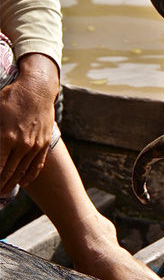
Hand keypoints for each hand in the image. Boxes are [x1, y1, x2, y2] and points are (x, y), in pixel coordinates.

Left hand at [0, 52, 59, 195]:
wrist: (38, 88)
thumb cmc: (11, 97)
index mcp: (7, 137)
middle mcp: (23, 144)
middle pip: (8, 173)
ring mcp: (35, 145)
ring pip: (22, 172)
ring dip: (11, 184)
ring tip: (3, 192)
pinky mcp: (44, 143)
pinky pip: (37, 165)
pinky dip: (29, 176)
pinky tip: (22, 182)